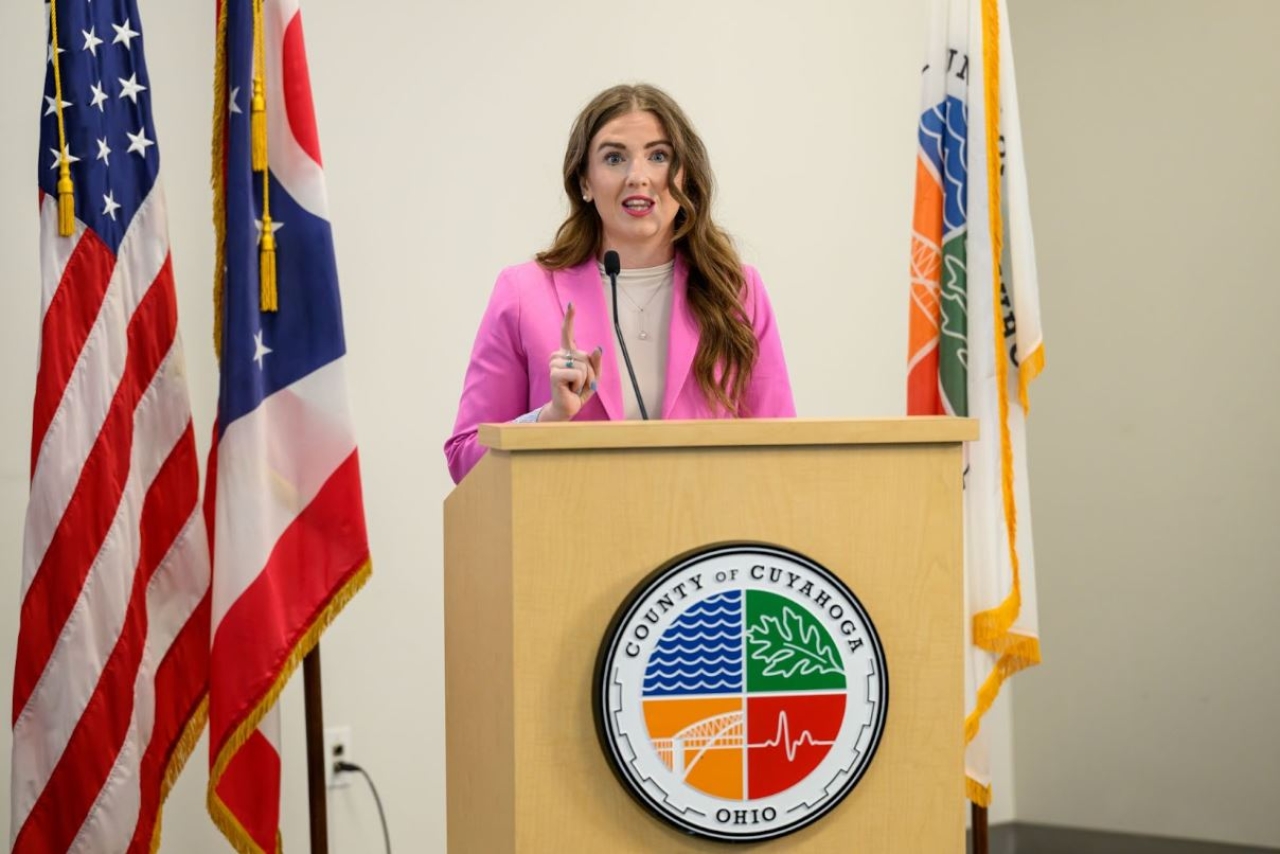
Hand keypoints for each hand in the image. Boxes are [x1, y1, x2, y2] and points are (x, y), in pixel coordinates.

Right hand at [541, 302, 602, 421]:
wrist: (568, 407)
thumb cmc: (579, 391)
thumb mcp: (593, 375)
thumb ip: (596, 362)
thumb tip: (597, 348)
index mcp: (567, 353)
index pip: (567, 332)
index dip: (569, 318)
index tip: (571, 304)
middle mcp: (558, 355)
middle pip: (585, 356)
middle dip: (590, 372)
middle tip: (580, 383)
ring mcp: (554, 363)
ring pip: (583, 365)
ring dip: (585, 379)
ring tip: (574, 386)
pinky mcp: (554, 373)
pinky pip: (578, 373)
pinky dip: (580, 384)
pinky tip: (570, 389)